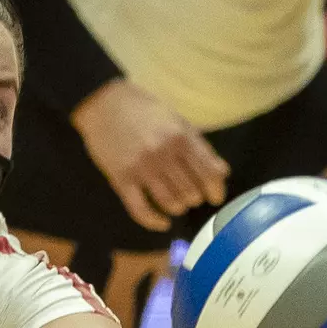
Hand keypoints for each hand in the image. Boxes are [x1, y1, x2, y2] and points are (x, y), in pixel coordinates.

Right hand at [71, 80, 229, 230]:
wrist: (104, 104)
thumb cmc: (144, 110)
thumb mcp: (177, 121)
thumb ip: (199, 147)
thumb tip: (222, 173)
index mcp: (180, 138)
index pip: (208, 173)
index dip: (215, 190)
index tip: (215, 197)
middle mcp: (163, 155)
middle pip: (190, 192)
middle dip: (194, 197)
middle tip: (190, 195)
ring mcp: (141, 169)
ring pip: (170, 203)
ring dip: (178, 207)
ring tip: (177, 203)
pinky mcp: (121, 180)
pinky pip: (141, 210)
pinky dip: (154, 221)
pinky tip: (163, 223)